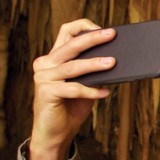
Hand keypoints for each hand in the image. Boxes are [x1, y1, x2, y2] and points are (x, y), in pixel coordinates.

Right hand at [28, 20, 115, 159]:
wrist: (56, 132)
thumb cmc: (72, 105)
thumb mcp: (86, 83)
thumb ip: (94, 70)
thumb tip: (116, 58)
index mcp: (55, 57)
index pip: (66, 32)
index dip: (84, 26)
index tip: (103, 28)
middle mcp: (46, 63)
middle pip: (71, 45)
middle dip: (93, 38)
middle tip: (112, 35)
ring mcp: (44, 77)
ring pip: (73, 66)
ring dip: (94, 64)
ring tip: (112, 63)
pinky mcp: (45, 93)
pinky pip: (73, 89)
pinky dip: (91, 91)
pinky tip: (104, 92)